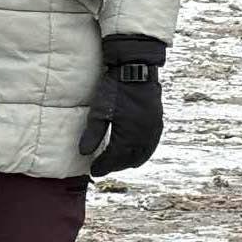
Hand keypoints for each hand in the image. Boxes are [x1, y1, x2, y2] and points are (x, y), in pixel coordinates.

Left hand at [80, 35, 166, 175]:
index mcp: (128, 136)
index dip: (103, 166)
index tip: (93, 171)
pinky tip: (134, 152)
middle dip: (115, 166)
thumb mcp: (99, 111)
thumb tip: (84, 153)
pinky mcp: (158, 124)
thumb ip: (92, 134)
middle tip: (102, 167)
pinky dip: (141, 153)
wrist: (136, 70)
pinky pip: (150, 146)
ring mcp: (153, 131)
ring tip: (116, 163)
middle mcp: (143, 137)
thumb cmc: (115, 89)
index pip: (114, 159)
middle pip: (128, 160)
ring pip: (142, 155)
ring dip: (129, 161)